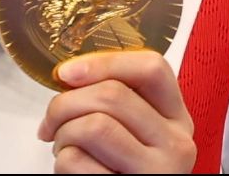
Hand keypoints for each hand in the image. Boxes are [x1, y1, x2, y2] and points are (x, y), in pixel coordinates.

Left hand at [38, 50, 195, 173]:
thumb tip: (69, 74)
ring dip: (63, 135)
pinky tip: (72, 171)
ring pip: (94, 125)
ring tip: (64, 147)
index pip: (152, 67)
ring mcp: (157, 171)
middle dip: (65, 104)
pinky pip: (78, 162)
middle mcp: (176, 143)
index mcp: (176, 117)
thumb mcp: (131, 130)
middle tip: (53, 122)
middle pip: (112, 94)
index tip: (67, 73)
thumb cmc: (116, 168)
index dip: (103, 62)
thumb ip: (113, 100)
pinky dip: (61, 163)